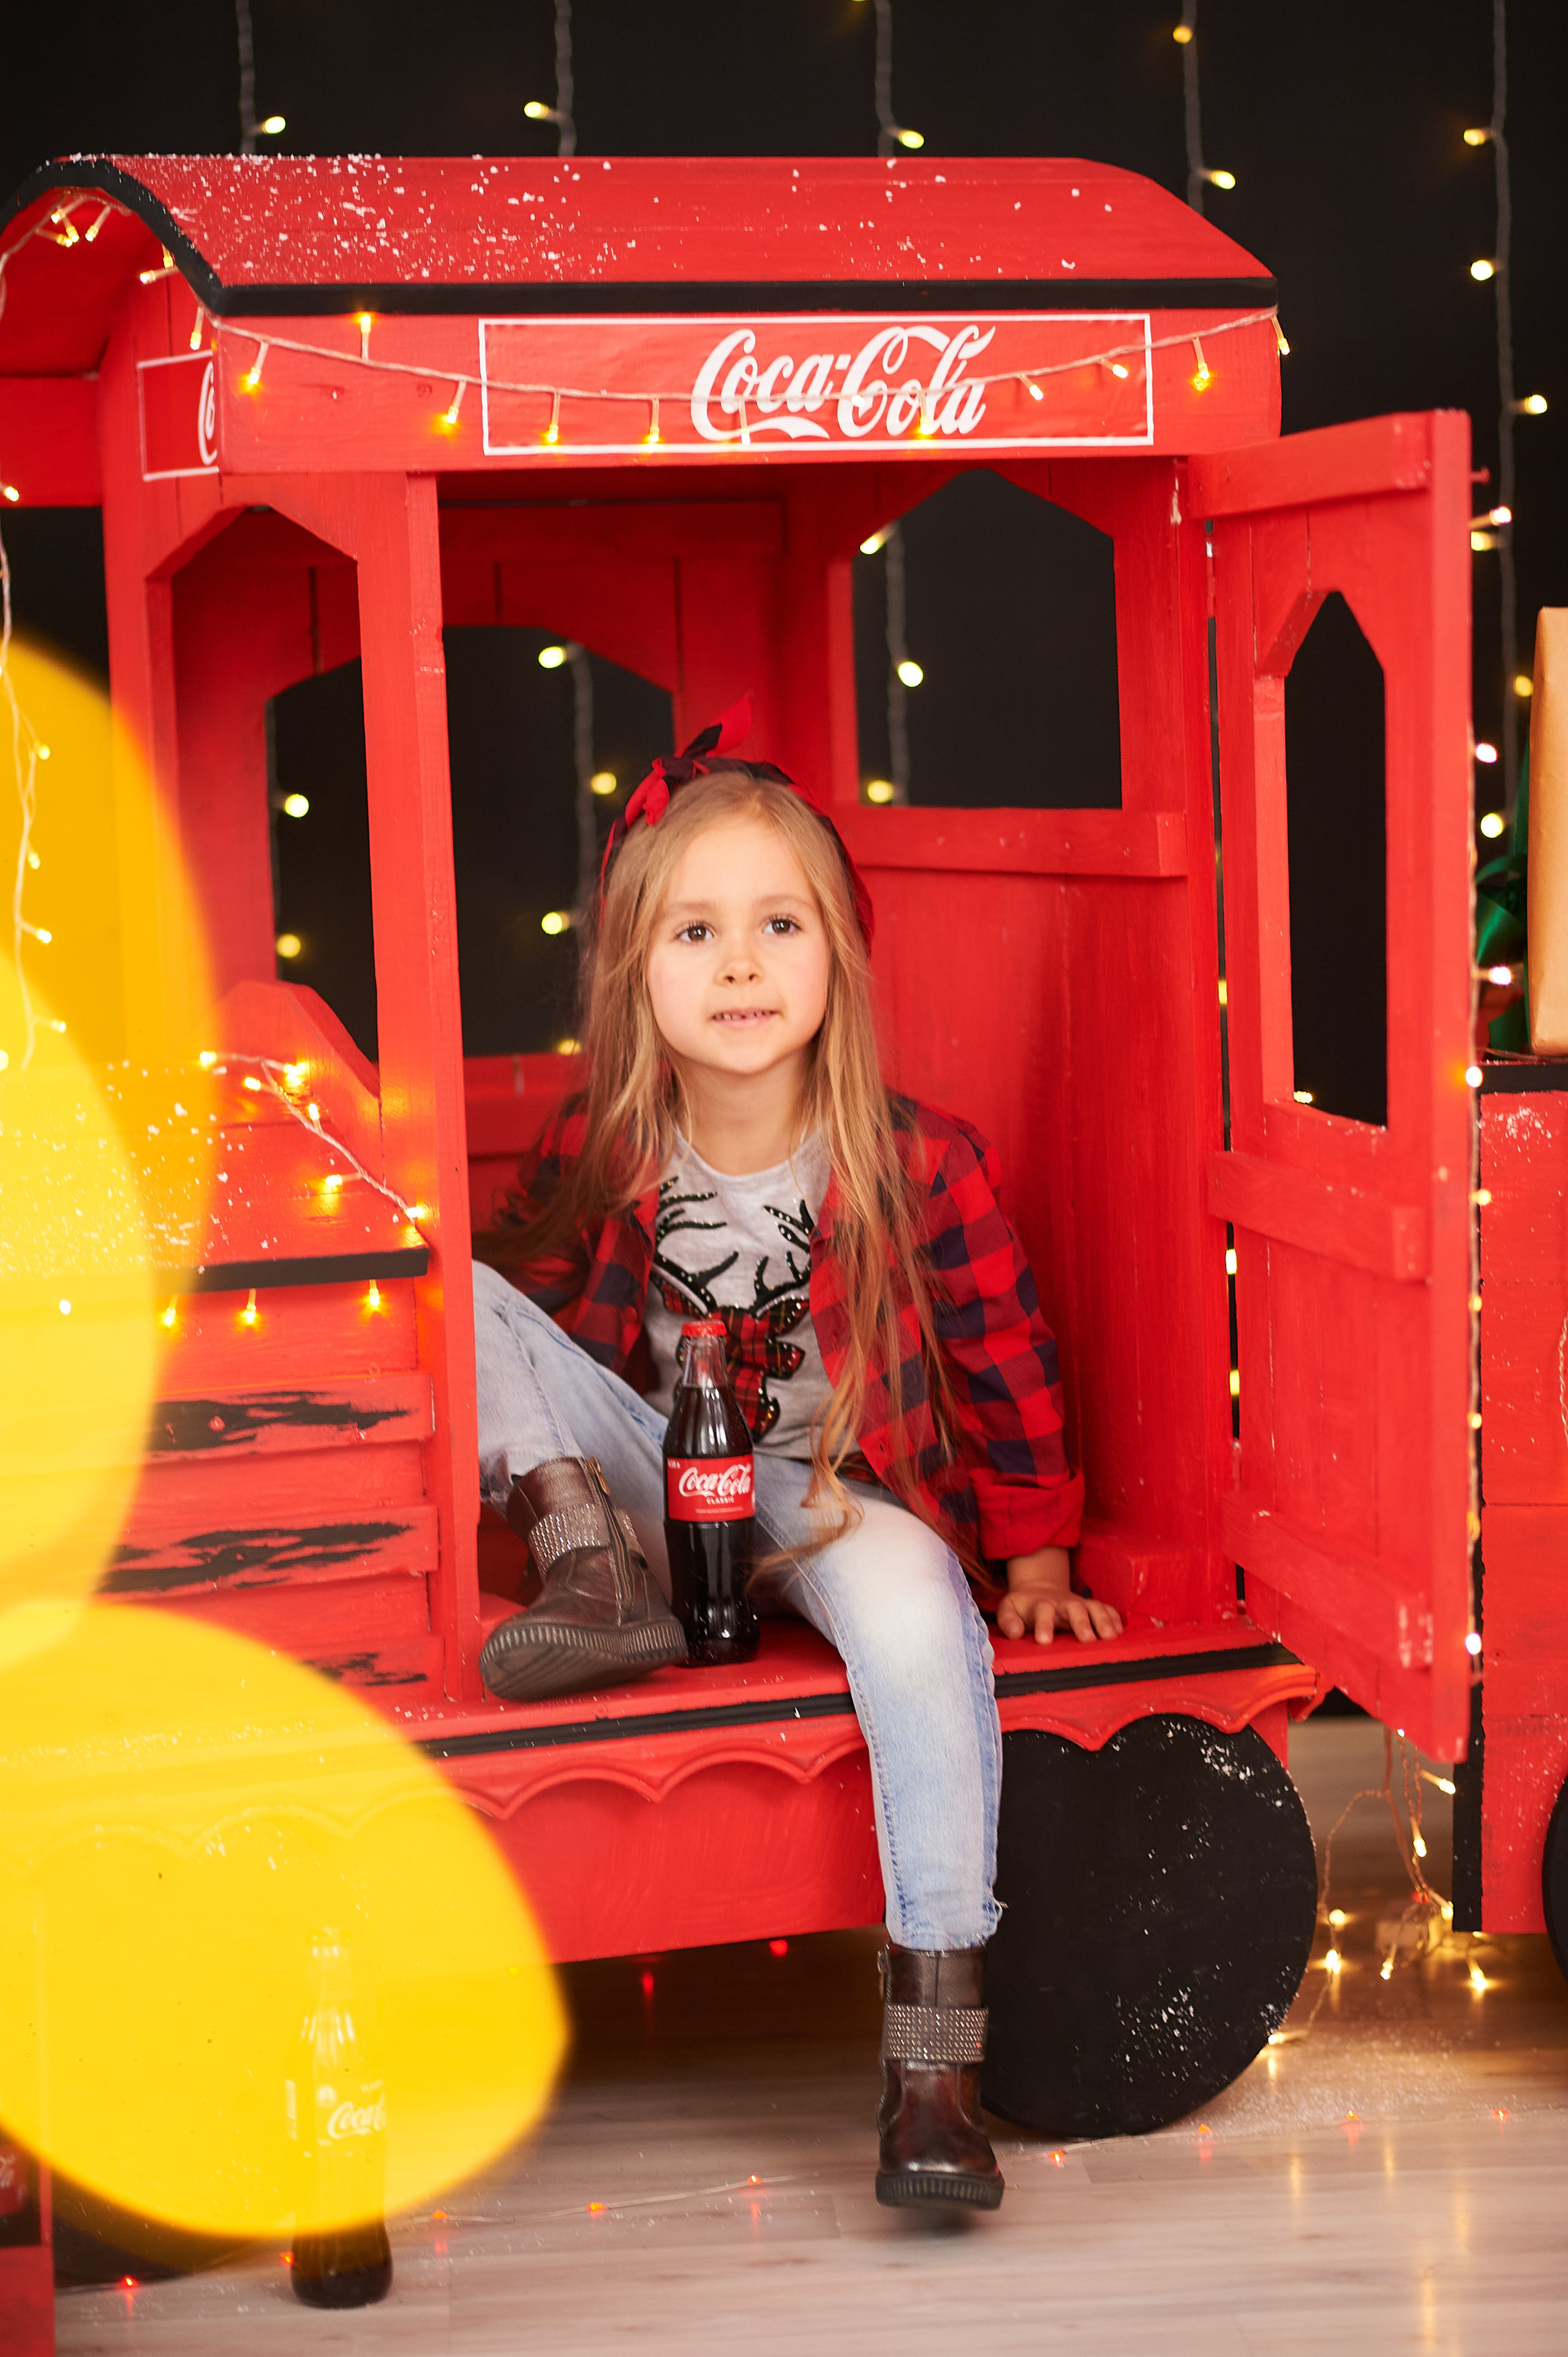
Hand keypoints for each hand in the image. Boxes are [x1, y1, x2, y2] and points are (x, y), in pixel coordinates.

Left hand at [995, 1545, 1123, 1645]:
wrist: (1039, 1588)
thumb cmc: (1024, 1606)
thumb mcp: (1009, 1608)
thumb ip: (1008, 1620)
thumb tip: (1014, 1633)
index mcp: (1041, 1604)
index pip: (1042, 1611)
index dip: (1043, 1625)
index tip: (1044, 1641)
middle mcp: (1062, 1603)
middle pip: (1074, 1608)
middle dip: (1081, 1622)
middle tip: (1087, 1639)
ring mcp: (1079, 1603)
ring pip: (1094, 1608)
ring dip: (1103, 1621)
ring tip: (1110, 1637)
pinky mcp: (1091, 1606)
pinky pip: (1106, 1609)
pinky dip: (1114, 1619)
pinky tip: (1120, 1631)